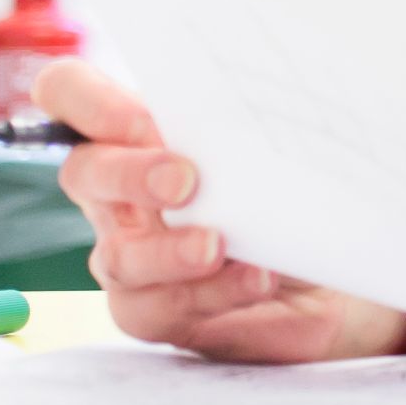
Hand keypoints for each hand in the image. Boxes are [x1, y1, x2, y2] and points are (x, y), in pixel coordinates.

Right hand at [40, 57, 405, 364]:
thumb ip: (242, 118)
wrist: (335, 266)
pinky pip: (159, 309)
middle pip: (83, 172)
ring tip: (218, 245)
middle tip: (185, 182)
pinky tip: (256, 277)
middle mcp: (118, 193)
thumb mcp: (271, 141)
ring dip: (169, 251)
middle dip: (129, 175)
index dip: (82, 98)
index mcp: (133, 134)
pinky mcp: (156, 311)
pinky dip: (212, 292)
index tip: (137, 119)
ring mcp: (131, 255)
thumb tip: (249, 99)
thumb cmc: (291, 187)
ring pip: (119, 257)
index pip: (70, 93)